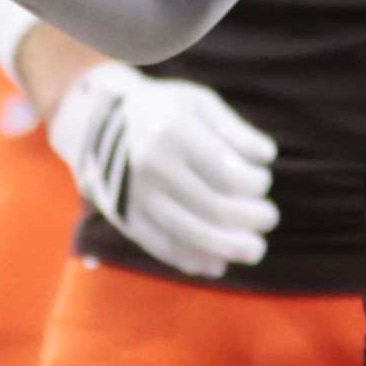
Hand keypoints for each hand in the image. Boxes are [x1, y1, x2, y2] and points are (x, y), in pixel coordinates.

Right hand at [44, 63, 276, 277]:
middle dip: (251, 219)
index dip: (256, 185)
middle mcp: (151, 166)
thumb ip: (234, 129)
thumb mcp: (197, 102)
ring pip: (191, 234)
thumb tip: (266, 157)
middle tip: (269, 218)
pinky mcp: (125, 218)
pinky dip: (193, 260)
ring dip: (229, 248)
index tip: (262, 182)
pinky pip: (162, 247)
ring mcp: (136, 195)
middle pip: (214, 208)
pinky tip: (217, 264)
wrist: (96, 122)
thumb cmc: (161, 109)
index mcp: (172, 131)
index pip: (228, 174)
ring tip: (255, 249)